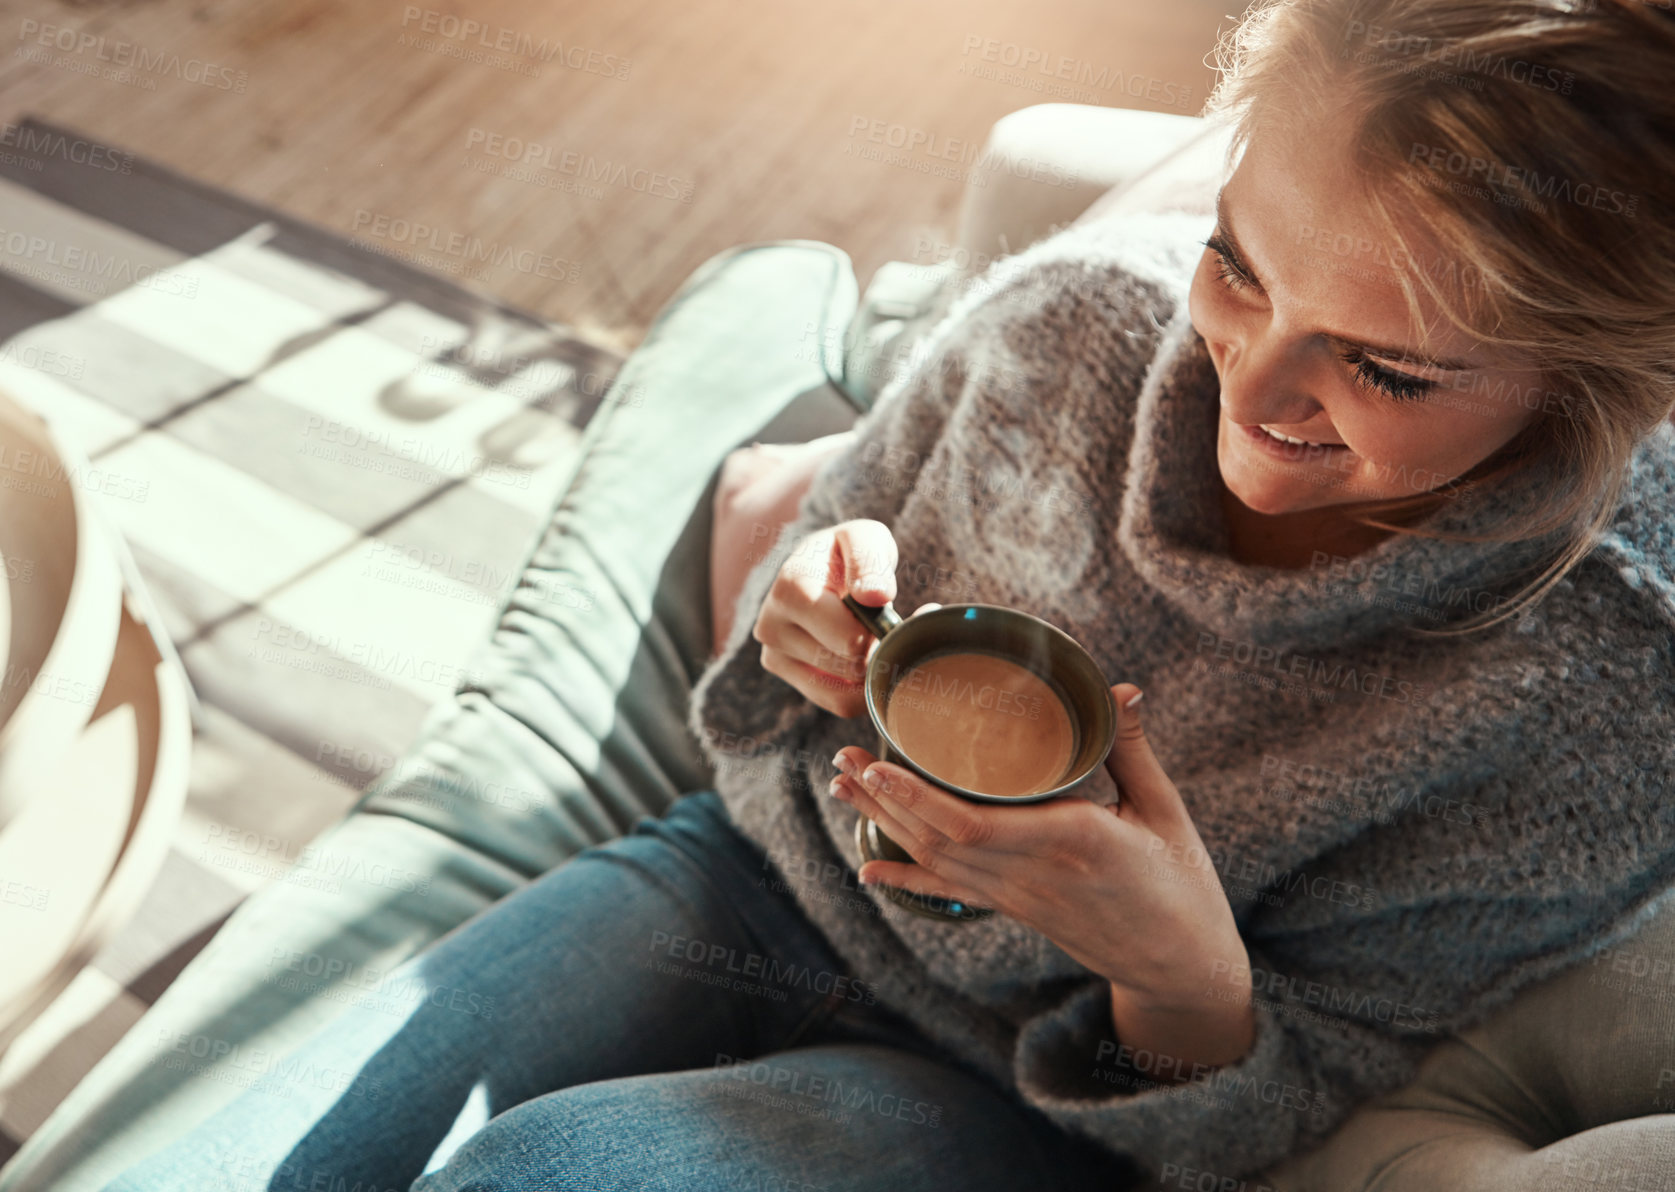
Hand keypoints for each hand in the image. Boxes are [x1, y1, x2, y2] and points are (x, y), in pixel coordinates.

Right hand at [752, 518, 915, 717]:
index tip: (889, 612)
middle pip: (849, 666)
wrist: (818, 566)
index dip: (880, 632)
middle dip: (877, 650)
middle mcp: (770, 625)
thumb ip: (870, 561)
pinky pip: (835, 703)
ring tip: (871, 638)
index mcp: (790, 588)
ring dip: (870, 671)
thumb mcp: (865, 539)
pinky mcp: (782, 673)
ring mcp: (772, 654)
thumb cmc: (846, 553)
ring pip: (842, 692)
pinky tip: (865, 661)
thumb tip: (874, 596)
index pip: (850, 639)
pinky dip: (861, 690)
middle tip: (883, 626)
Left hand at [829, 683, 1254, 1072]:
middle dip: (884, 798)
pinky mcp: (1016, 911)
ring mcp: (1018, 898)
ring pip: (936, 862)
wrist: (1181, 965)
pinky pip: (952, 892)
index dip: (919, 797)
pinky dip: (907, 878)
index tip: (878, 764)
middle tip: (841, 759)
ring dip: (885, 824)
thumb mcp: (1164, 810)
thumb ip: (1131, 749)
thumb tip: (1121, 688)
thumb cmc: (1181, 883)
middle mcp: (1032, 874)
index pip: (975, 823)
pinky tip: (868, 869)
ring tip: (843, 787)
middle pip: (938, 838)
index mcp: (1071, 841)